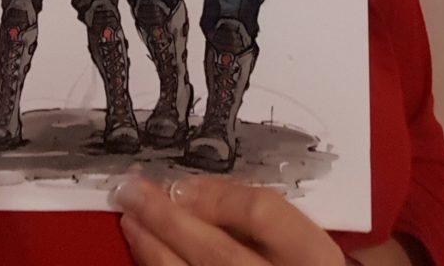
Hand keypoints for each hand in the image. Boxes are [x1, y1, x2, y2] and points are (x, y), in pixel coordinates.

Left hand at [112, 176, 345, 265]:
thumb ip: (267, 219)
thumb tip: (200, 190)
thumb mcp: (303, 243)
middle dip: (167, 219)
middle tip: (133, 191)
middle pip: (217, 252)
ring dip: (154, 250)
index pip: (263, 214)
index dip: (216, 196)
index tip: (181, 184)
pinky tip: (147, 258)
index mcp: (312, 258)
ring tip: (131, 221)